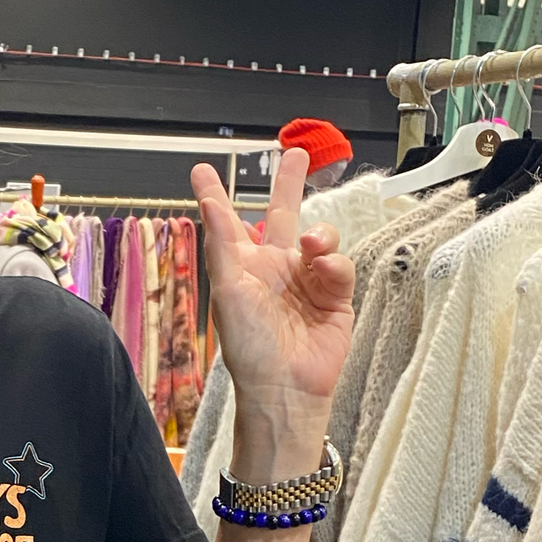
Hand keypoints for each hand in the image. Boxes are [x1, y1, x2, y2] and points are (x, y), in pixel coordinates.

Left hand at [191, 148, 353, 475]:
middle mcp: (273, 269)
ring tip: (311, 245)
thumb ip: (223, 243)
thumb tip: (209, 202)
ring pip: (319, 236)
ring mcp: (306, 280)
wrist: (286, 386)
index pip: (228, 222)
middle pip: (282, 215)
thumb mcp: (229, 290)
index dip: (216, 196)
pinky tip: (323, 272)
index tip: (201, 171)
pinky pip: (339, 265)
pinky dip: (333, 264)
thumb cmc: (249, 345)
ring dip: (318, 234)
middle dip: (289, 185)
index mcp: (242, 267)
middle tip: (296, 155)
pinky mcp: (335, 295)